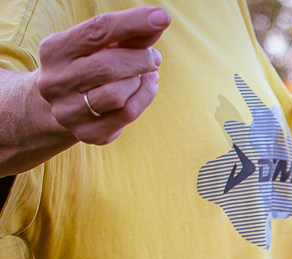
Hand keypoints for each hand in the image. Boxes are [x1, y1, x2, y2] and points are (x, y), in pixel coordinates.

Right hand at [35, 7, 170, 145]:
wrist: (61, 106)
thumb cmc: (89, 65)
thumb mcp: (100, 46)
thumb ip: (128, 34)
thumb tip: (159, 19)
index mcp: (54, 50)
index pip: (96, 31)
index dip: (132, 22)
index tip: (162, 17)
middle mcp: (55, 82)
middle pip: (108, 66)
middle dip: (140, 59)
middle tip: (154, 57)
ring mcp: (69, 112)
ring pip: (118, 94)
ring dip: (140, 81)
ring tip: (145, 74)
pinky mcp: (88, 134)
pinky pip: (127, 114)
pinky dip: (143, 98)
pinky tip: (145, 87)